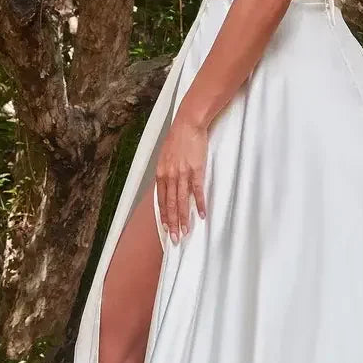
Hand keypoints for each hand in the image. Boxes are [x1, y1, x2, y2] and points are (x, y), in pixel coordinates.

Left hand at [155, 113, 208, 244]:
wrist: (188, 124)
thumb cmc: (178, 139)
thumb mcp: (166, 156)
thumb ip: (166, 172)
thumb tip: (167, 186)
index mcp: (161, 173)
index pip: (161, 200)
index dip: (164, 215)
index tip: (166, 228)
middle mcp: (170, 176)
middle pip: (170, 204)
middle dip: (172, 223)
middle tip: (175, 238)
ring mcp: (183, 174)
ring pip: (182, 201)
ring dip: (183, 219)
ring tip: (185, 232)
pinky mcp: (196, 170)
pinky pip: (197, 191)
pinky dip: (199, 204)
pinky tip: (201, 215)